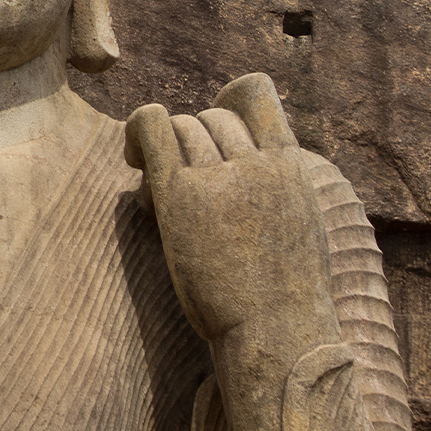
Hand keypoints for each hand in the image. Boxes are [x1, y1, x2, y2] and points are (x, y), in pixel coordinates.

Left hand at [125, 73, 339, 353]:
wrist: (280, 333)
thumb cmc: (285, 297)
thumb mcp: (298, 226)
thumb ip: (273, 190)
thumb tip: (240, 169)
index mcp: (289, 167)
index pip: (257, 97)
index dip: (230, 99)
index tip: (214, 117)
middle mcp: (256, 163)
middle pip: (209, 117)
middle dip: (192, 140)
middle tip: (182, 179)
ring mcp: (218, 177)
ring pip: (180, 126)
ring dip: (166, 148)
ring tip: (160, 187)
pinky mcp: (180, 195)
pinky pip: (152, 129)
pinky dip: (138, 128)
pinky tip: (131, 154)